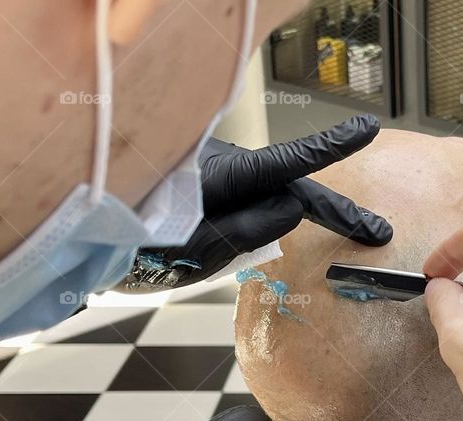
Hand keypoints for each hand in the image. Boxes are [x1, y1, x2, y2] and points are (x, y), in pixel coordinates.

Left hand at [124, 114, 391, 290]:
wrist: (87, 239)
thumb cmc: (136, 247)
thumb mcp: (200, 249)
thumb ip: (253, 229)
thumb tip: (294, 208)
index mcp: (222, 179)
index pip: (288, 162)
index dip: (331, 148)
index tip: (367, 129)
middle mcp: (223, 169)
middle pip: (291, 185)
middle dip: (332, 213)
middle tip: (376, 233)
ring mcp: (214, 176)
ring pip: (262, 201)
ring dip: (258, 229)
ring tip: (215, 250)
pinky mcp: (205, 187)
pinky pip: (241, 206)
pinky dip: (242, 226)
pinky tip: (212, 242)